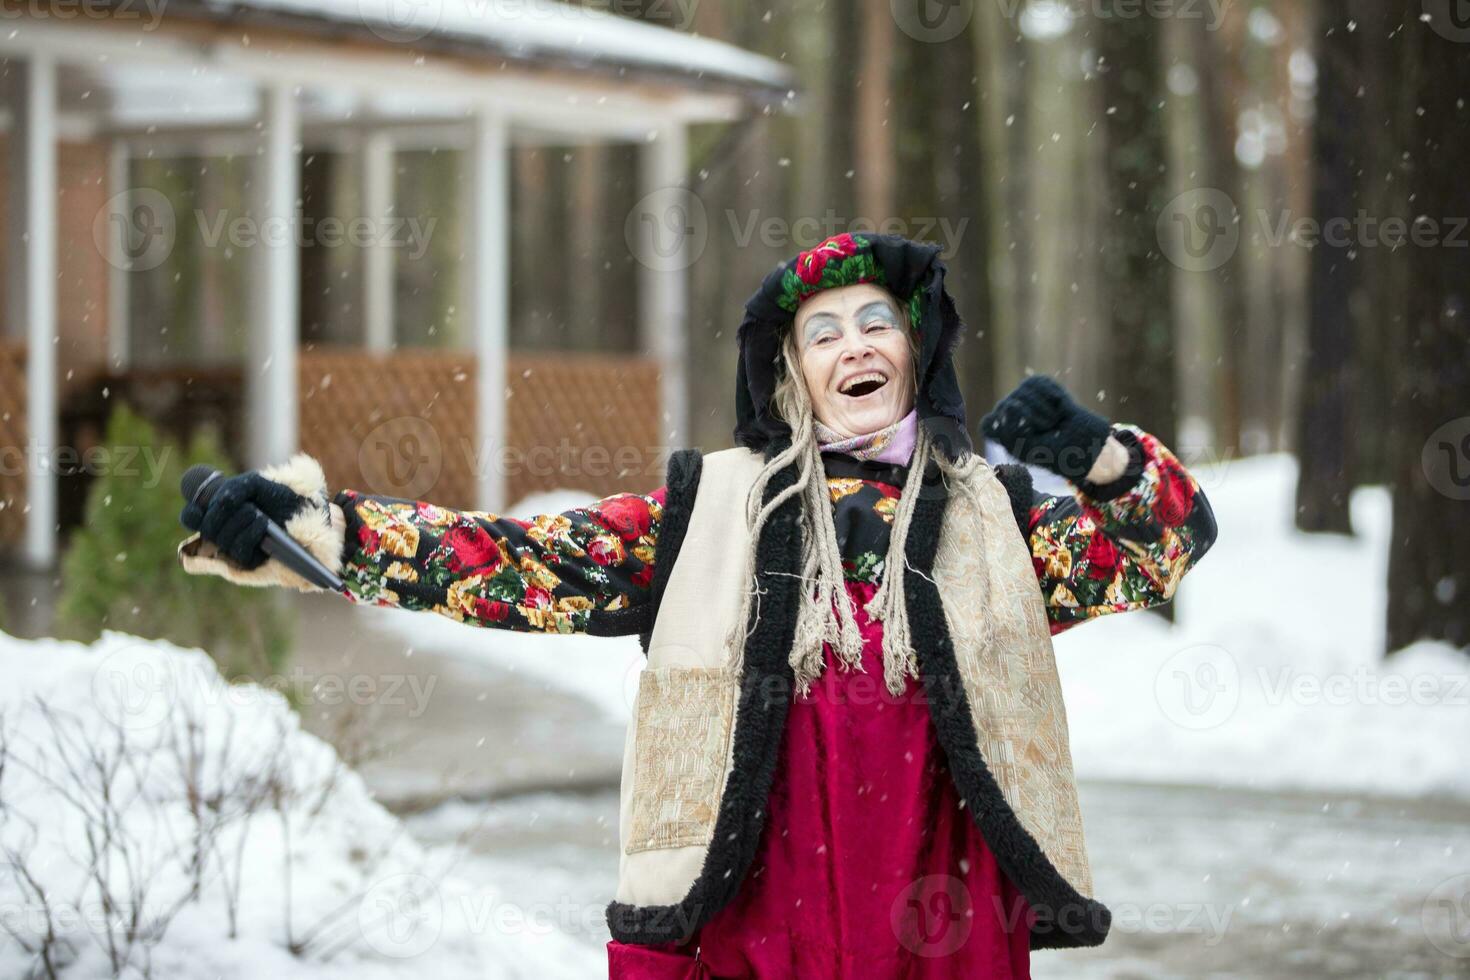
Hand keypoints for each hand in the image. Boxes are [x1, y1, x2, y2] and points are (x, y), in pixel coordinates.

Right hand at [180, 471, 308, 569]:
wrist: (307, 512)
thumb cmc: (278, 497)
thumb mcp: (256, 484)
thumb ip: (235, 487)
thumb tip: (221, 501)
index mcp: (218, 513)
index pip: (190, 517)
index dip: (192, 513)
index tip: (203, 506)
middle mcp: (222, 532)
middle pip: (206, 528)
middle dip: (222, 513)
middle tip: (245, 504)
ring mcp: (235, 548)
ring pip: (222, 539)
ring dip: (239, 521)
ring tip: (258, 513)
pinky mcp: (251, 560)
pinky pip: (240, 552)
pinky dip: (250, 534)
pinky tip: (263, 524)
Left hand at [980, 376, 1113, 480]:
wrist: (1080, 440)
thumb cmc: (1051, 450)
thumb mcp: (1026, 450)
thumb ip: (1009, 433)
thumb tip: (1009, 404)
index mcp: (999, 431)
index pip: (989, 425)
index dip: (1007, 431)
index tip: (1026, 438)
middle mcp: (1006, 411)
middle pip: (1006, 407)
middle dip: (1031, 420)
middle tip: (1047, 430)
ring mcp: (1021, 396)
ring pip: (1022, 392)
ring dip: (1043, 409)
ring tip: (1053, 420)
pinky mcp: (1037, 384)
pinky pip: (1038, 383)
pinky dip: (1052, 395)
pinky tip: (1059, 405)